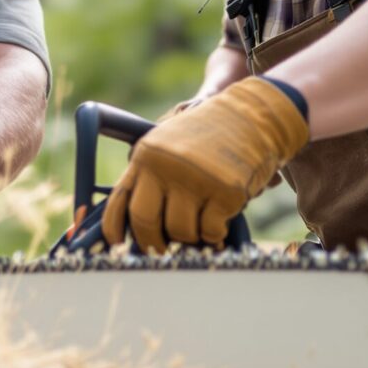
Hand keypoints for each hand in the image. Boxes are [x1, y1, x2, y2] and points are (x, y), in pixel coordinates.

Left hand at [102, 77, 308, 252]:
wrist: (252, 117)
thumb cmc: (208, 136)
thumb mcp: (168, 144)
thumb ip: (149, 174)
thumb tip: (132, 222)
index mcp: (146, 155)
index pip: (119, 201)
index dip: (114, 230)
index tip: (118, 247)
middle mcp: (166, 166)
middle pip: (145, 221)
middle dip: (152, 244)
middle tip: (163, 251)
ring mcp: (196, 178)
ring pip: (179, 231)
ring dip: (190, 237)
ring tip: (199, 226)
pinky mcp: (225, 191)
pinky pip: (210, 231)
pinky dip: (214, 235)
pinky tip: (219, 225)